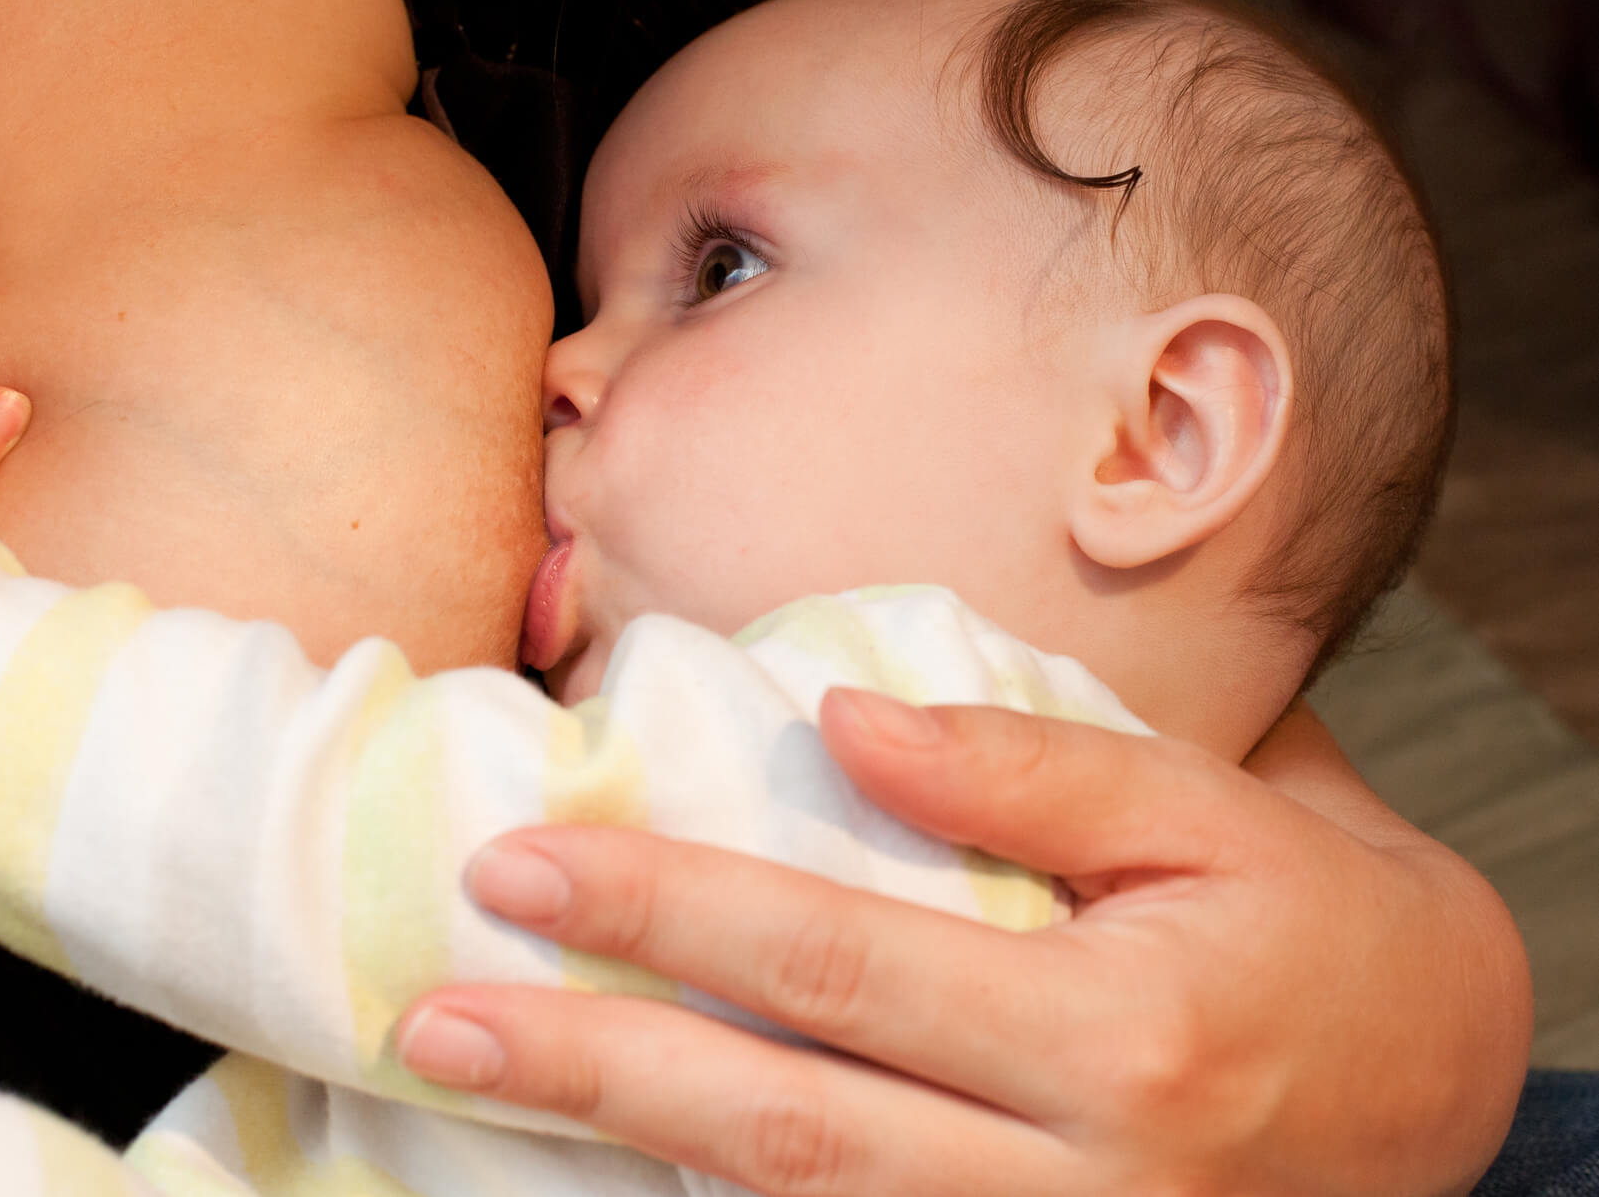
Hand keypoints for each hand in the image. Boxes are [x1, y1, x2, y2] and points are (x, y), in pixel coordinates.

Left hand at [394, 693, 1529, 1195]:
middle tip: (436, 1011)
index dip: (667, 916)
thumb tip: (839, 723)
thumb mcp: (1209, 816)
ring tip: (479, 1085)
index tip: (525, 865)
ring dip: (624, 1154)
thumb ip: (1027, 773)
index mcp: (1114, 1038)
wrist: (1435, 1092)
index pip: (836, 963)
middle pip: (782, 1124)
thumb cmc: (1311, 930)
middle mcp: (1072, 1185)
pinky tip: (617, 1165)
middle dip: (593, 1064)